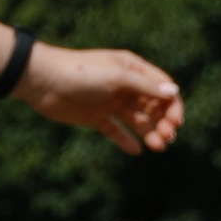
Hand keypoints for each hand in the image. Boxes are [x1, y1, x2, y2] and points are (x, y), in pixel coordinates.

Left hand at [21, 43, 183, 156]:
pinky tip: (137, 151)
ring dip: (149, 132)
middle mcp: (124, 85)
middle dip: (162, 121)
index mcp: (132, 69)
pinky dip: (126, 140)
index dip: (173, 105)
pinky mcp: (96, 117)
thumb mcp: (117, 77)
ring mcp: (110, 102)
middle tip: (167, 138)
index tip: (176, 123)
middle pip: (152, 106)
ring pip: (136, 120)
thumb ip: (145, 87)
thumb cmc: (82, 72)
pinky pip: (115, 130)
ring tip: (158, 147)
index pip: (162, 88)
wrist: (43, 81)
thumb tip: (174, 92)